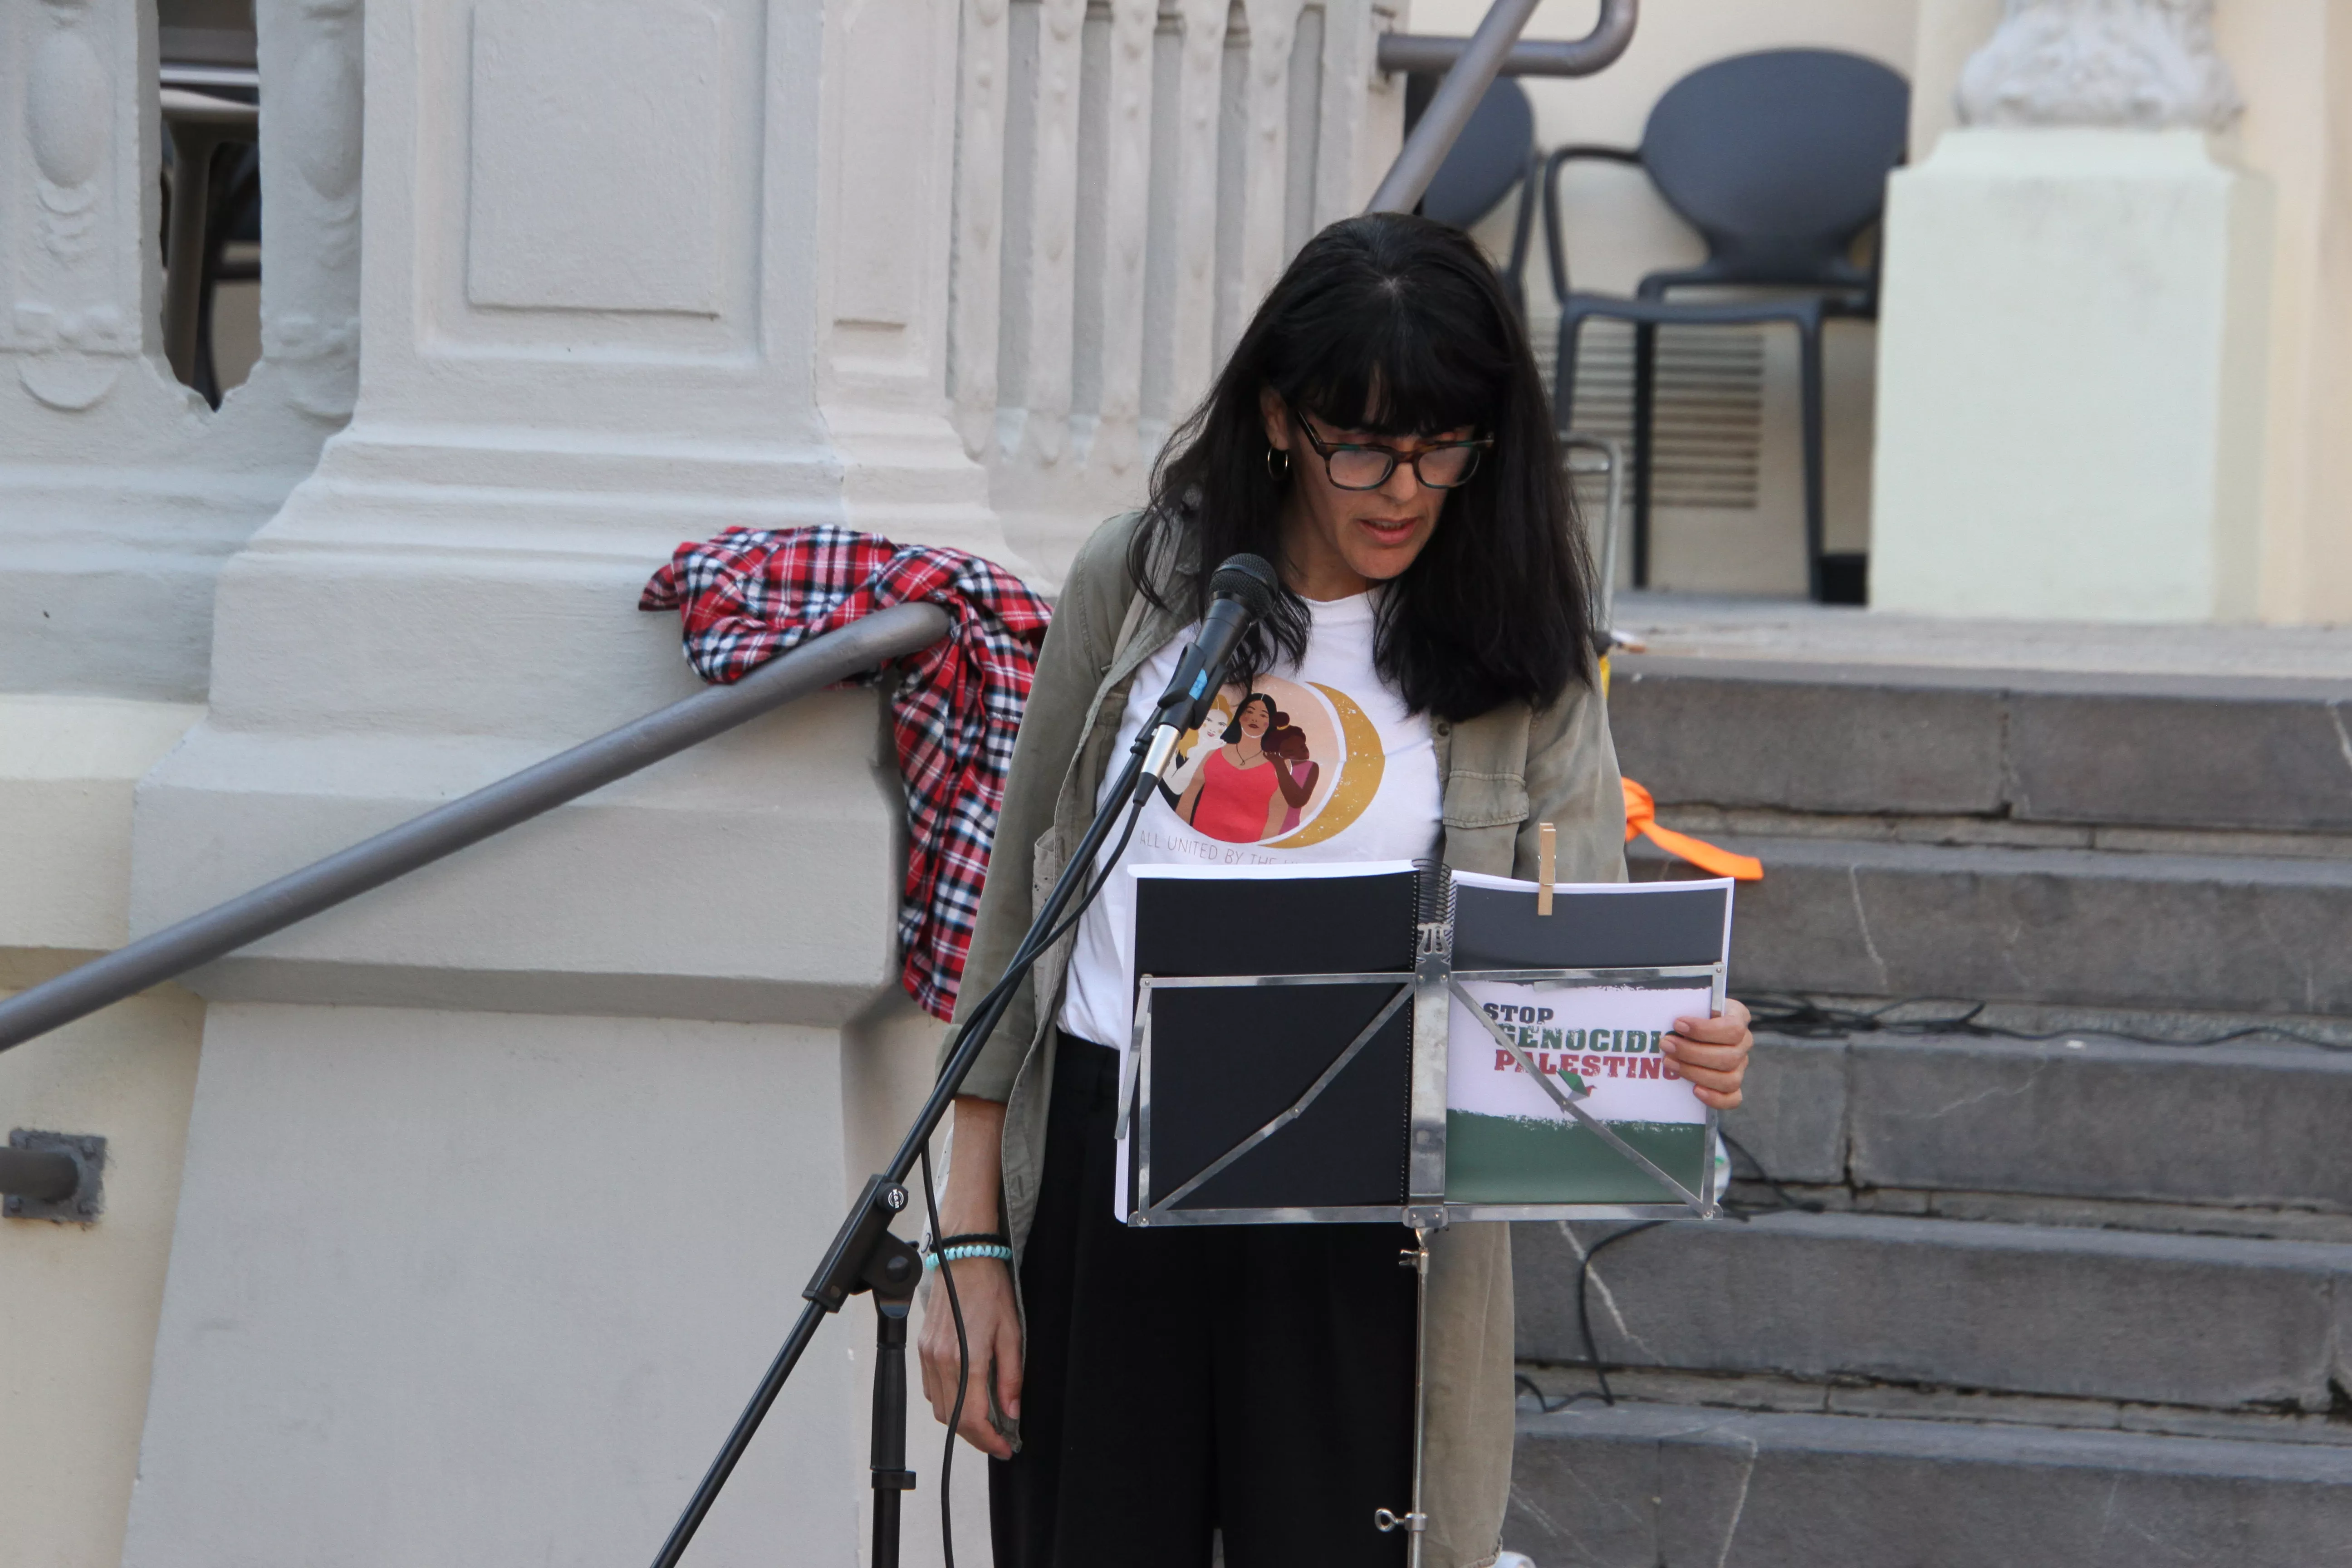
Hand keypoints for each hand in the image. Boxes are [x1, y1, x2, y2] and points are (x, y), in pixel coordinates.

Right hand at [917, 1255, 1022, 1458]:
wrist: (964, 1257)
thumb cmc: (990, 1289)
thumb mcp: (1012, 1333)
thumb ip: (1011, 1377)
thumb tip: (1012, 1412)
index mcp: (966, 1359)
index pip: (973, 1418)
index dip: (989, 1441)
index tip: (1004, 1448)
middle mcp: (941, 1361)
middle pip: (953, 1420)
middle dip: (976, 1437)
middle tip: (998, 1439)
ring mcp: (928, 1356)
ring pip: (939, 1408)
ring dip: (961, 1422)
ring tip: (986, 1421)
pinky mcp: (923, 1349)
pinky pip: (931, 1389)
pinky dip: (948, 1402)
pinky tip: (967, 1397)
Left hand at [1662, 997, 1751, 1109]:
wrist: (1688, 1029)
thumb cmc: (1689, 1013)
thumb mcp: (1689, 1002)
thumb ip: (1684, 1005)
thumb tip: (1665, 1017)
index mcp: (1738, 1017)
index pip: (1733, 1028)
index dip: (1704, 1030)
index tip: (1677, 1024)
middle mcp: (1743, 1043)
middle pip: (1729, 1056)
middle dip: (1692, 1052)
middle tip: (1666, 1044)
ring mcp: (1740, 1066)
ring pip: (1729, 1079)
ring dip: (1695, 1073)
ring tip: (1669, 1062)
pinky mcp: (1733, 1086)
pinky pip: (1732, 1099)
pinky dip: (1714, 1098)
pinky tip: (1694, 1090)